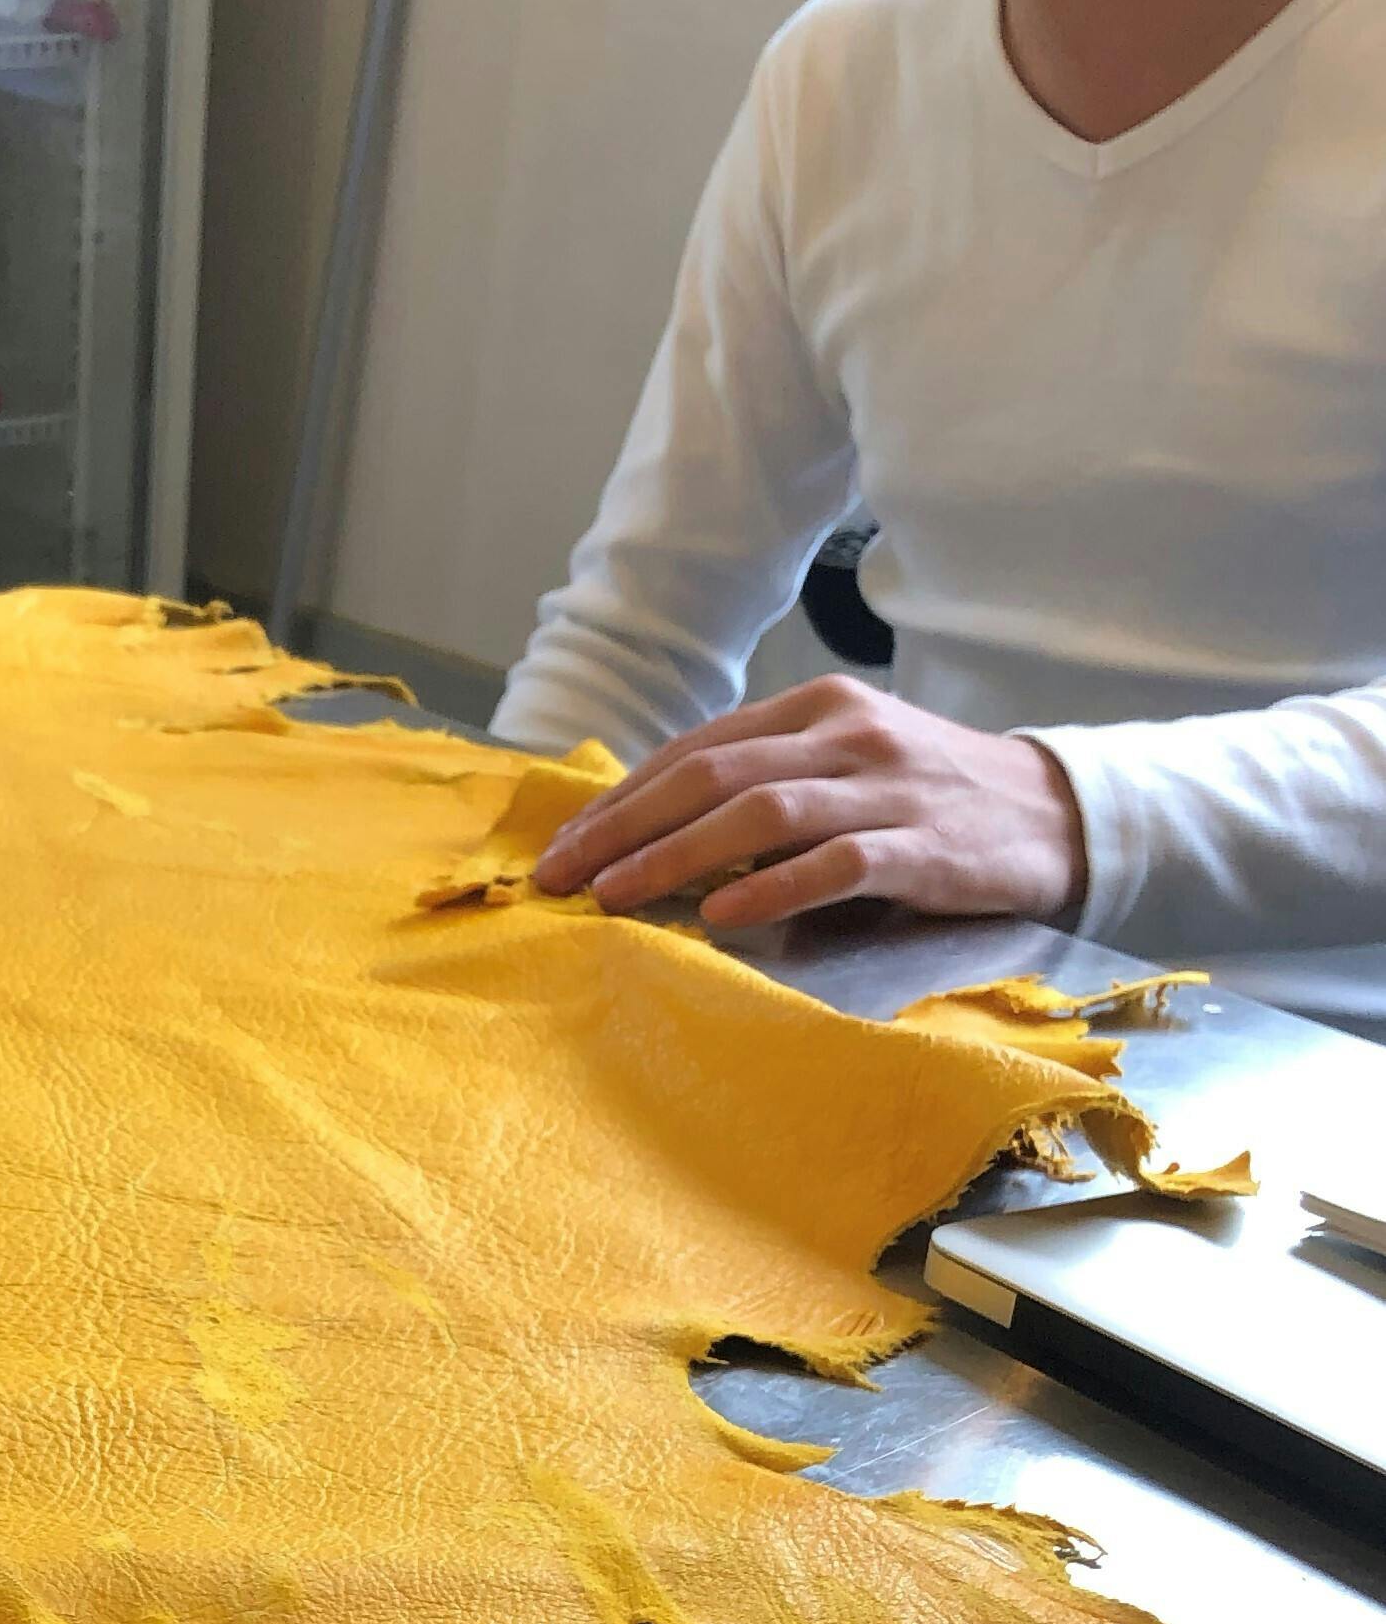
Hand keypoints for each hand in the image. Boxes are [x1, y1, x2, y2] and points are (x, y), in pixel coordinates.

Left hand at [532, 677, 1090, 932]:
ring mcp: (887, 787)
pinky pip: (837, 863)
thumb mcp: (844, 761)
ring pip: (761, 813)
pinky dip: (772, 888)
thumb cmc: (928, 794)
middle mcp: (845, 734)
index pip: (696, 748)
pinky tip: (721, 916)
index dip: (623, 797)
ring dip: (676, 856)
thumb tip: (651, 824)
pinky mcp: (926, 846)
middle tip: (563, 875)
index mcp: (815, 708)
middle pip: (712, 775)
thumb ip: (763, 778)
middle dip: (625, 827)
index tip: (566, 845)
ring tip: (615, 896)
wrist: (1059, 814)